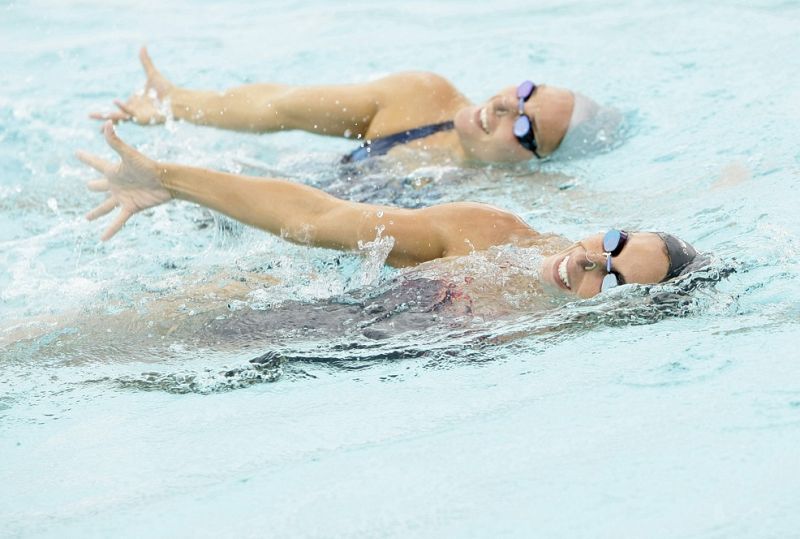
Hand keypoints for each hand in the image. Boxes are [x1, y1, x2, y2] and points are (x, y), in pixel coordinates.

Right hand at [77, 122, 172, 240]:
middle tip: (87, 186)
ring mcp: (123, 197)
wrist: (167, 181)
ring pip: (106, 207)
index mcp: (114, 170)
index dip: (86, 158)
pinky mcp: (131, 208)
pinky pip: (118, 221)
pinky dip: (111, 230)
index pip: (95, 163)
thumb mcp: (129, 155)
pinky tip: (102, 239)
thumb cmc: (148, 166)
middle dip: (94, 186)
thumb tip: (107, 123)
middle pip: (100, 186)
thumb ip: (115, 141)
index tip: (77, 153)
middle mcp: (116, 184)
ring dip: (96, 213)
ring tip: (87, 218)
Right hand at [90, 46, 174, 125]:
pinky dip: (123, 106)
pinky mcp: (143, 118)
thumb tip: (143, 46)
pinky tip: (115, 102)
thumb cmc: (167, 90)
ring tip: (95, 117)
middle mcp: (134, 110)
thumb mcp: (152, 73)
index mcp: (134, 102)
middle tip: (89, 116)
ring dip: (108, 116)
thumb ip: (145, 61)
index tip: (93, 114)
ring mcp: (138, 115)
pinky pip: (131, 112)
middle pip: (115, 113)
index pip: (118, 107)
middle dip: (102, 115)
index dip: (106, 110)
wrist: (178, 99)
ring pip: (119, 116)